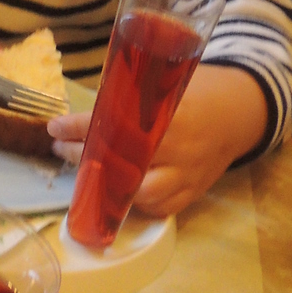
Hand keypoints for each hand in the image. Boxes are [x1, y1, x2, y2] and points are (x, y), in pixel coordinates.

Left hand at [47, 63, 267, 216]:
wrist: (236, 115)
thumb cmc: (194, 95)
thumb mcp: (166, 84)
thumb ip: (132, 96)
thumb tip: (84, 104)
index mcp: (172, 114)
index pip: (116, 124)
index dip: (79, 127)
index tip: (55, 127)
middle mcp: (179, 148)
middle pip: (122, 162)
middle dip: (85, 158)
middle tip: (61, 148)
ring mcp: (186, 175)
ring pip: (140, 194)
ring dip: (106, 187)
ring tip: (85, 173)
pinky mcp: (191, 193)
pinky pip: (158, 208)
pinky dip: (132, 204)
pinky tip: (114, 191)